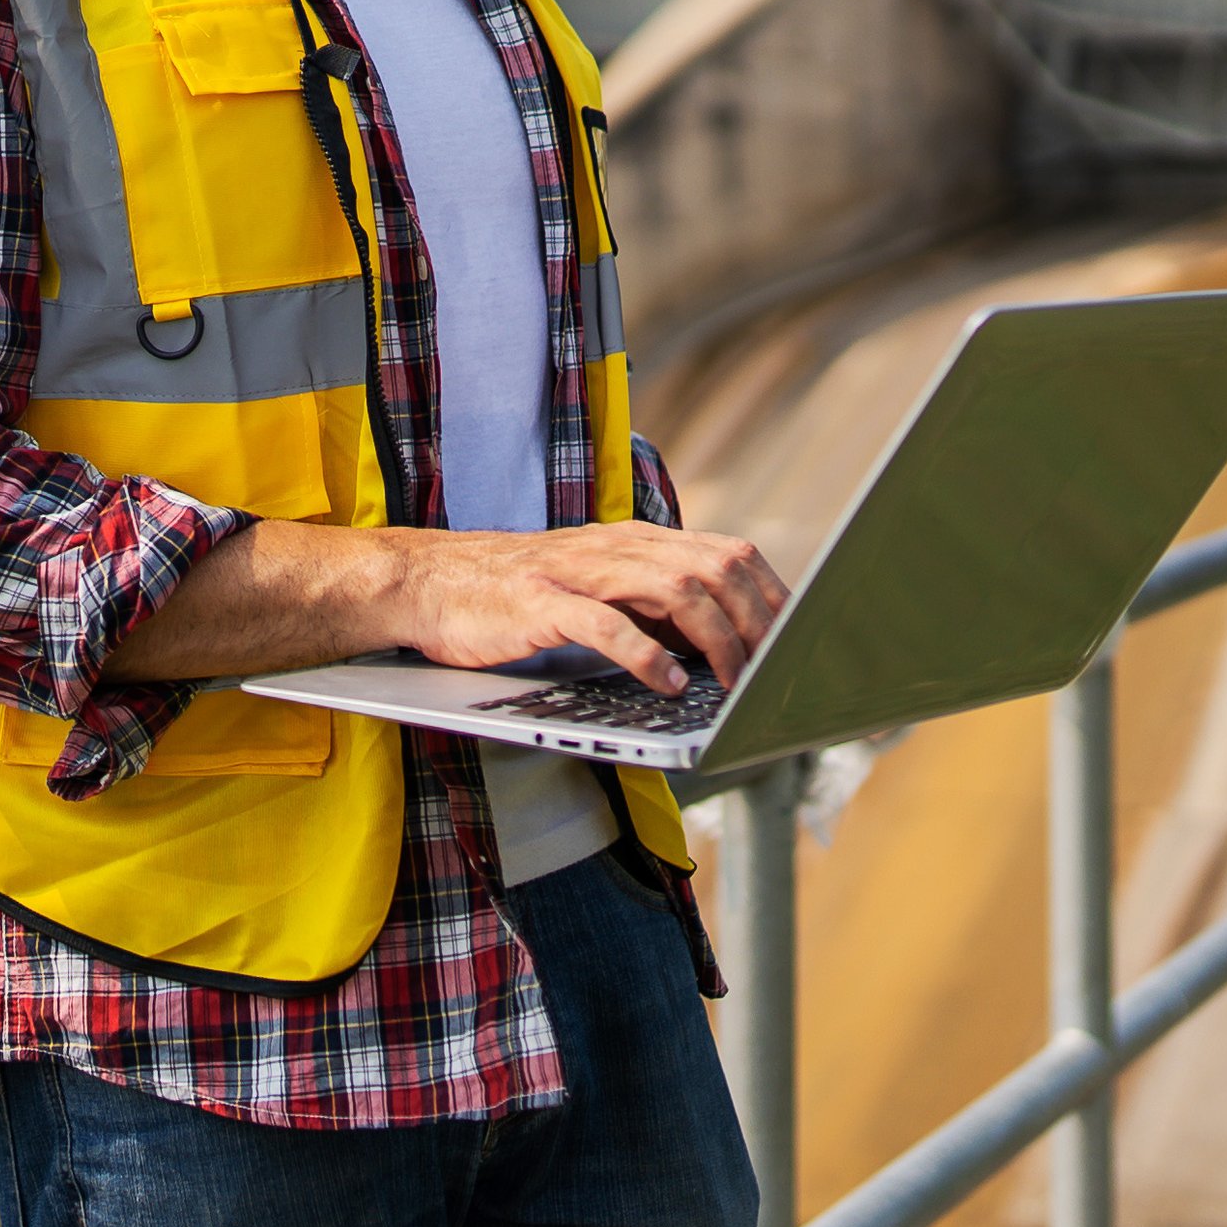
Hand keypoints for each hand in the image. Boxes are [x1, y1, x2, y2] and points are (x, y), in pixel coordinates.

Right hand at [383, 524, 790, 695]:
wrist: (427, 583)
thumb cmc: (514, 597)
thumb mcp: (595, 590)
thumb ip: (651, 606)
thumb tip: (716, 644)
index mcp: (634, 542)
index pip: (727, 553)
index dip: (772, 596)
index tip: (799, 640)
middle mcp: (614, 547)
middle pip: (715, 568)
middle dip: (757, 622)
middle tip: (773, 672)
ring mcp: (577, 572)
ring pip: (674, 588)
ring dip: (716, 639)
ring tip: (731, 683)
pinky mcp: (540, 603)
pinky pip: (605, 623)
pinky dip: (646, 655)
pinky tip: (666, 684)